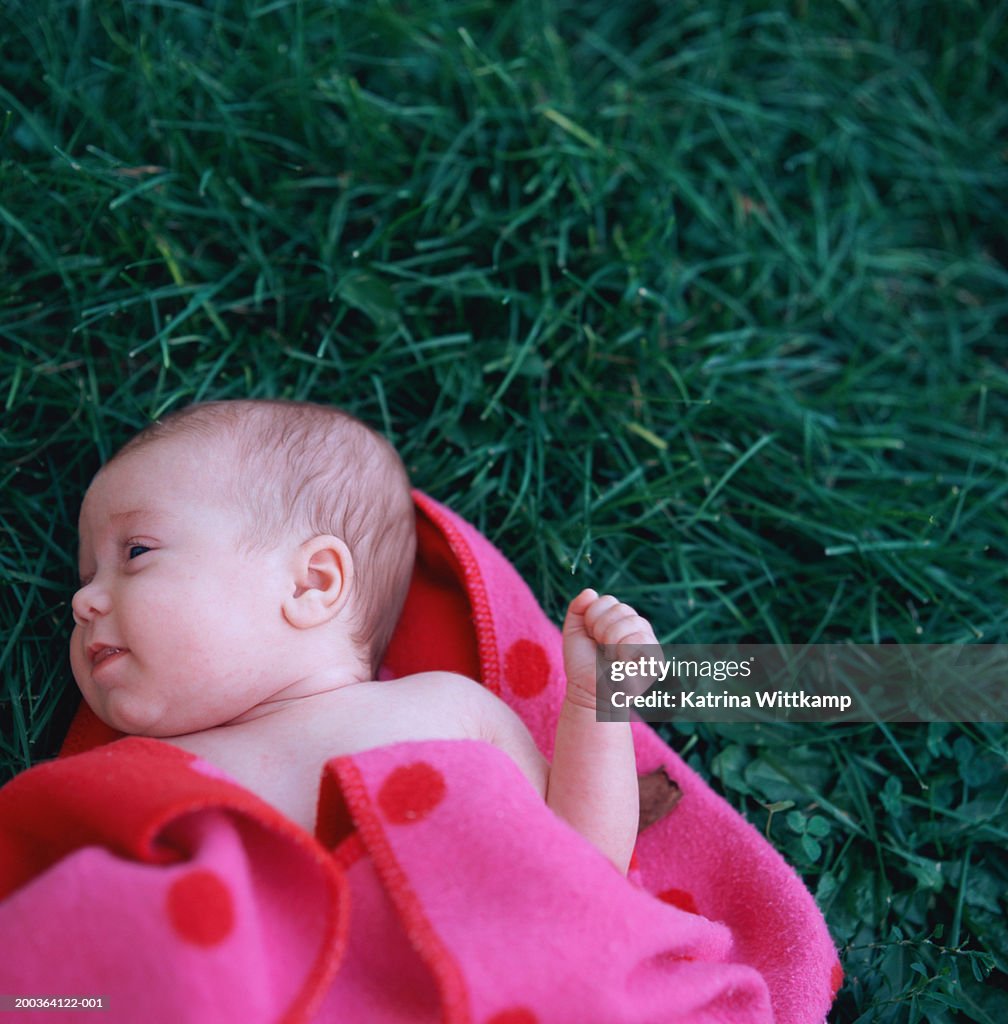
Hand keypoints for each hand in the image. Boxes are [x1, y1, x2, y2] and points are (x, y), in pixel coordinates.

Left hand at [562, 589, 658, 709]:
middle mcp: (637, 626)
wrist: (587, 690)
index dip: (591, 618)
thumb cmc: (581, 663)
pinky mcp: (655, 660)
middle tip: (600, 648)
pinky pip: (642, 640)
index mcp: (620, 618)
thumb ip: (578, 607)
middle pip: (620, 608)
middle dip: (600, 629)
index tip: (590, 636)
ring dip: (611, 641)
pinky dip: (624, 651)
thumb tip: (590, 592)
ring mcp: (648, 641)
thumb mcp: (574, 630)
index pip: (608, 601)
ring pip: (632, 621)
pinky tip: (620, 662)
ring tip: (609, 656)